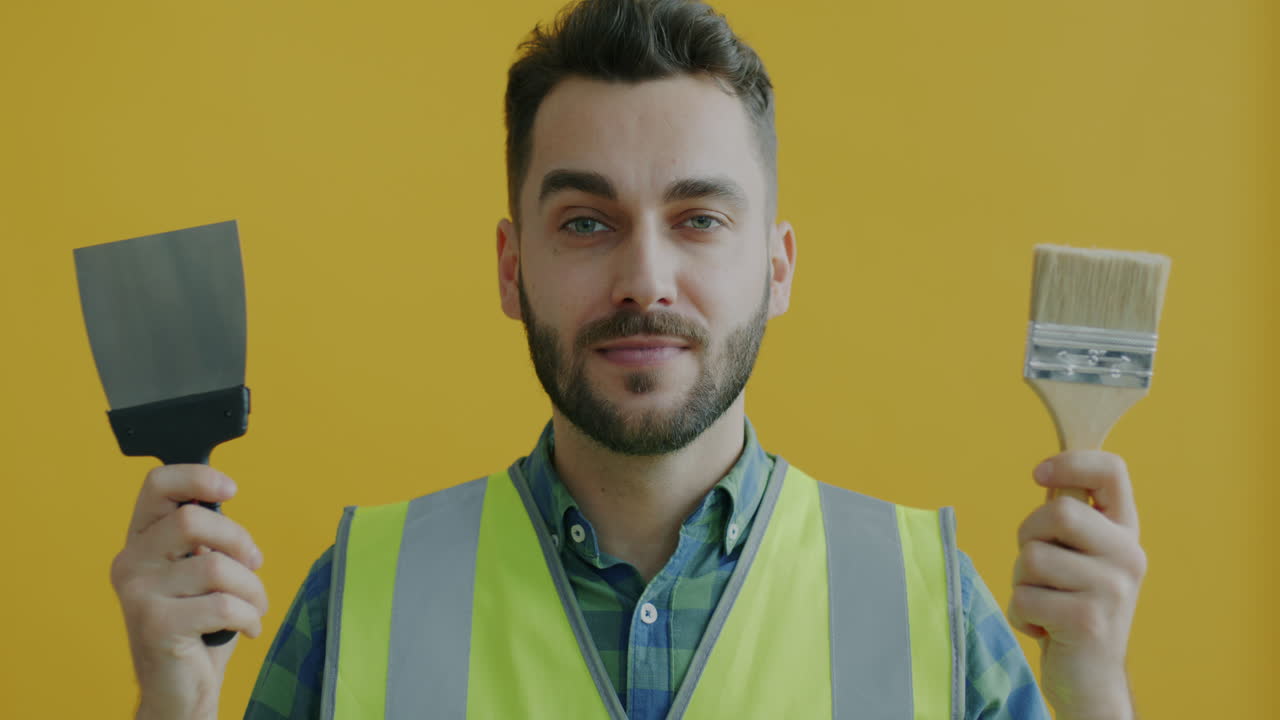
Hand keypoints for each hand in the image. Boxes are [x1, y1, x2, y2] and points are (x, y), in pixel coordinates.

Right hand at [110, 465, 267, 719]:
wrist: (181, 689)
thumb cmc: (199, 624)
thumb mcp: (201, 571)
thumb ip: (205, 537)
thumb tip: (223, 497)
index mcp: (141, 541)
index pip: (156, 485)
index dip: (196, 476)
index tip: (230, 489)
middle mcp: (130, 562)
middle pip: (192, 520)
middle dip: (238, 540)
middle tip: (254, 563)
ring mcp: (139, 594)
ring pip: (216, 566)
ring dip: (252, 588)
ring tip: (254, 606)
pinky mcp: (155, 625)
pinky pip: (223, 604)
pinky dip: (249, 616)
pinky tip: (248, 628)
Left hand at [1007, 450, 1146, 719]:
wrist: (1090, 678)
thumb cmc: (1070, 605)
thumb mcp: (1078, 555)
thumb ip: (1069, 518)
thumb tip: (1047, 473)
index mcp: (1126, 532)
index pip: (1112, 471)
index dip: (1071, 463)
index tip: (1038, 475)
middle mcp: (1129, 556)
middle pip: (1058, 512)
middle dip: (1028, 536)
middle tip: (1039, 568)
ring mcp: (1113, 589)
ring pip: (1032, 557)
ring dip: (1021, 581)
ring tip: (1046, 602)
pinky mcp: (1088, 621)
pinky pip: (1023, 597)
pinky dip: (1021, 615)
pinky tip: (1046, 629)